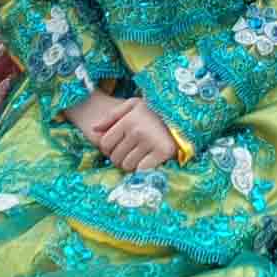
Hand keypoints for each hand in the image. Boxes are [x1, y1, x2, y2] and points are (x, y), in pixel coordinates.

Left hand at [67, 91, 181, 172]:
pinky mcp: (163, 152)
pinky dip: (143, 169)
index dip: (109, 149)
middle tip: (131, 151)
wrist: (182, 113)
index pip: (105, 144)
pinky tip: (148, 161)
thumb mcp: (132, 105)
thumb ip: (111, 116)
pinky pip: (142, 170)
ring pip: (127, 166)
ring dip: (131, 164)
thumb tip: (94, 130)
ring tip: (140, 155)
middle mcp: (138, 130)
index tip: (119, 145)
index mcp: (128, 119)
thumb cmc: (154, 111)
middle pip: (115, 158)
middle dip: (120, 157)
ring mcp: (151, 142)